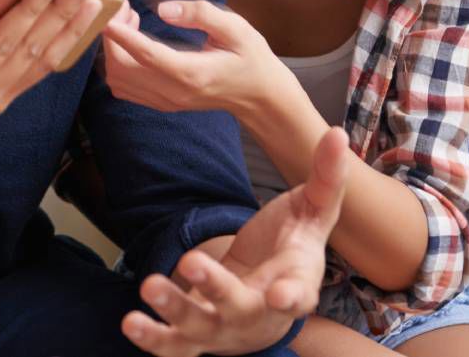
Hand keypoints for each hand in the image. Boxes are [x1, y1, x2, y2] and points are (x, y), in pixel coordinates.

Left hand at [101, 0, 290, 119]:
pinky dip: (117, 63)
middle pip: (123, 69)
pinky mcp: (161, 103)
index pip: (147, 56)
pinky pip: (125, 88)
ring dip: (113, 50)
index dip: (123, 36)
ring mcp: (165, 101)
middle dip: (113, 37)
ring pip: (118, 81)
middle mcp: (174, 92)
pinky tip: (133, 40)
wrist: (258, 95)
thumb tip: (163, 9)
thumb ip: (199, 14)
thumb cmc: (249, 56)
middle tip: (124, 8)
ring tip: (130, 21)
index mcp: (192, 73)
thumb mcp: (235, 28)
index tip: (107, 16)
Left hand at [122, 130, 352, 355]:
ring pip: (200, 327)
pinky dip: (153, 338)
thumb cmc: (292, 247)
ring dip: (174, 308)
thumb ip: (326, 178)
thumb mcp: (313, 211)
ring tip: (150, 285)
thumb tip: (337, 133)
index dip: (292, 298)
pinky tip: (131, 322)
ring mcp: (226, 327)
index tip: (282, 295)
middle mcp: (260, 313)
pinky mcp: (196, 335)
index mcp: (295, 284)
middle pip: (239, 307)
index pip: (299, 294)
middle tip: (192, 262)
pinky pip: (174, 345)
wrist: (269, 295)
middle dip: (216, 289)